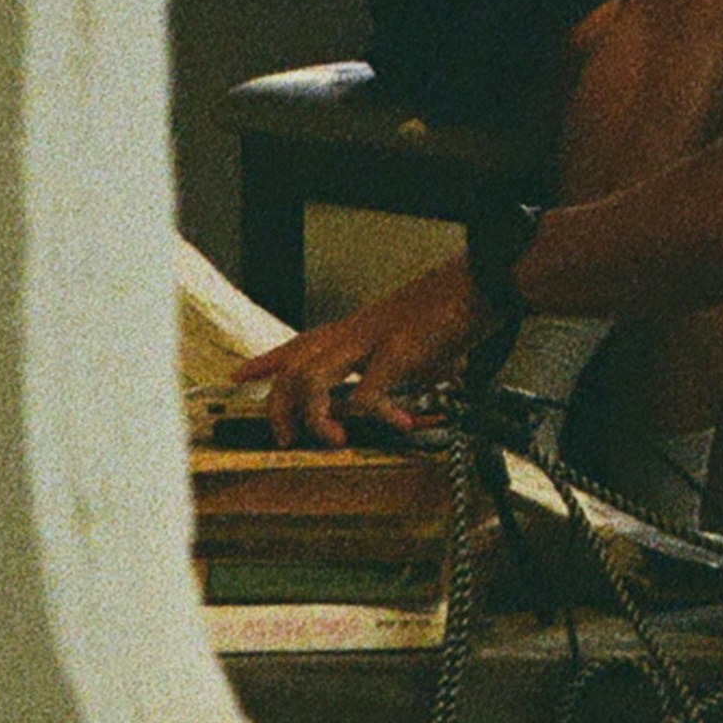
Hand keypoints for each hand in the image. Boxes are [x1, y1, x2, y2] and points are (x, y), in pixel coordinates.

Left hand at [224, 256, 485, 446]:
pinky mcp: (400, 351)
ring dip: (315, 416)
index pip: (299, 344)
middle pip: (295, 365)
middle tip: (284, 438)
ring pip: (314, 376)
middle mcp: (356, 332)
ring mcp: (375, 339)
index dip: (266, 361)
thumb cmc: (452, 310)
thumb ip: (398, 372)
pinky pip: (368, 390)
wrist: (484, 281)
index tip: (237, 376)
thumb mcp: (413, 341)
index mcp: (357, 328)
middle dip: (279, 406)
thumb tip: (400, 406)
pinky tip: (393, 423)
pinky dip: (373, 413)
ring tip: (332, 441)